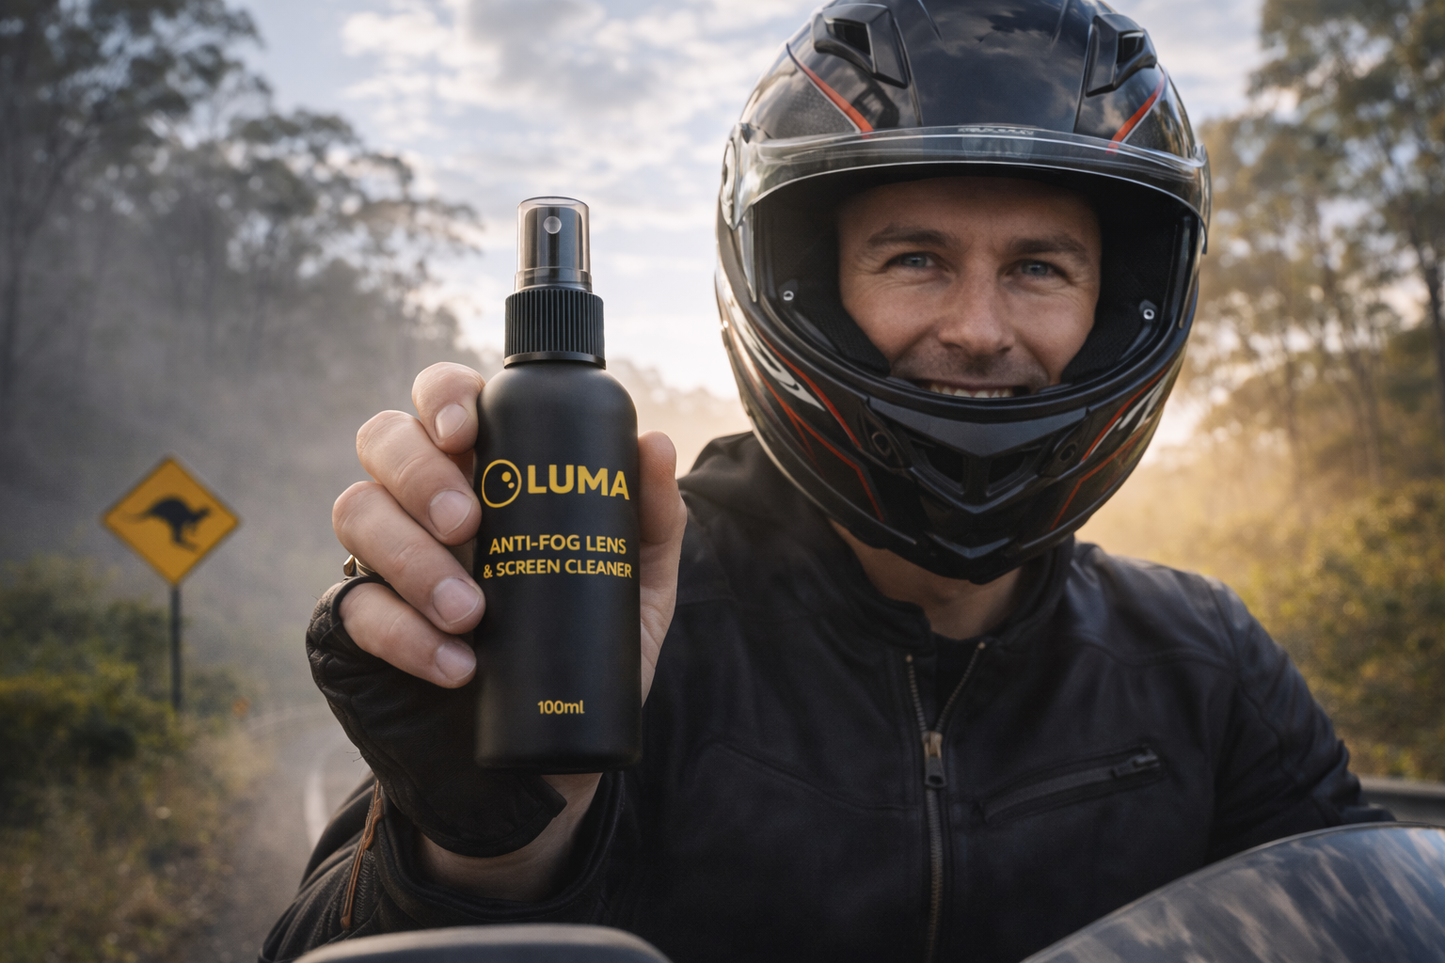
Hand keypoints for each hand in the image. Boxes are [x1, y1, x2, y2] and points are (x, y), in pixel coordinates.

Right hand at [319, 361, 686, 896]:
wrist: (546, 758)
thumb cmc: (583, 649)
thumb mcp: (635, 587)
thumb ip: (649, 520)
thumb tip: (651, 445)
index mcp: (483, 471)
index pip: (444, 401)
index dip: (442, 395)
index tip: (468, 430)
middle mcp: (422, 502)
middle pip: (383, 440)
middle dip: (420, 474)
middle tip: (469, 526)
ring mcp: (382, 561)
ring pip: (356, 513)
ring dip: (411, 559)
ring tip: (472, 613)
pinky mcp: (352, 627)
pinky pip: (354, 608)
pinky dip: (403, 633)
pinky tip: (455, 664)